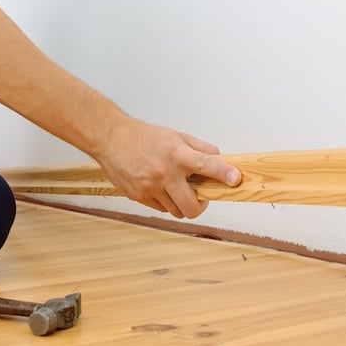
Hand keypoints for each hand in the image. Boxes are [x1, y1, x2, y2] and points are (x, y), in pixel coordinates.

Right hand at [95, 118, 241, 218]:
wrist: (110, 139)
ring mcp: (149, 187)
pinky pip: (161, 208)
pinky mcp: (138, 196)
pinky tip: (159, 186)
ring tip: (174, 186)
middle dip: (200, 206)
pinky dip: (165, 201)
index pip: (205, 165)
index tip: (235, 179)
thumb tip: (219, 158)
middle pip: (191, 206)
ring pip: (176, 210)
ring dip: (180, 202)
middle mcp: (163, 172)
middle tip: (200, 197)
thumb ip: (199, 148)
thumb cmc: (142, 136)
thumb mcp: (174, 135)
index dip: (223, 173)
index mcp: (176, 153)